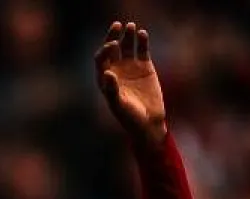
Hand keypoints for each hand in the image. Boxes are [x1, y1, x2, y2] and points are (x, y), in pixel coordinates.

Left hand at [95, 21, 166, 142]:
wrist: (148, 122)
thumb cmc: (130, 117)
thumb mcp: (119, 105)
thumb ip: (111, 90)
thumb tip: (106, 73)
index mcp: (105, 79)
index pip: (101, 58)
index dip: (105, 49)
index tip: (113, 45)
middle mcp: (116, 70)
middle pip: (112, 48)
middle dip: (112, 36)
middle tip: (117, 25)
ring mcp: (130, 67)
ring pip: (127, 46)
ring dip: (128, 35)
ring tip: (131, 26)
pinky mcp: (145, 67)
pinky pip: (142, 50)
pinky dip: (142, 41)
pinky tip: (142, 34)